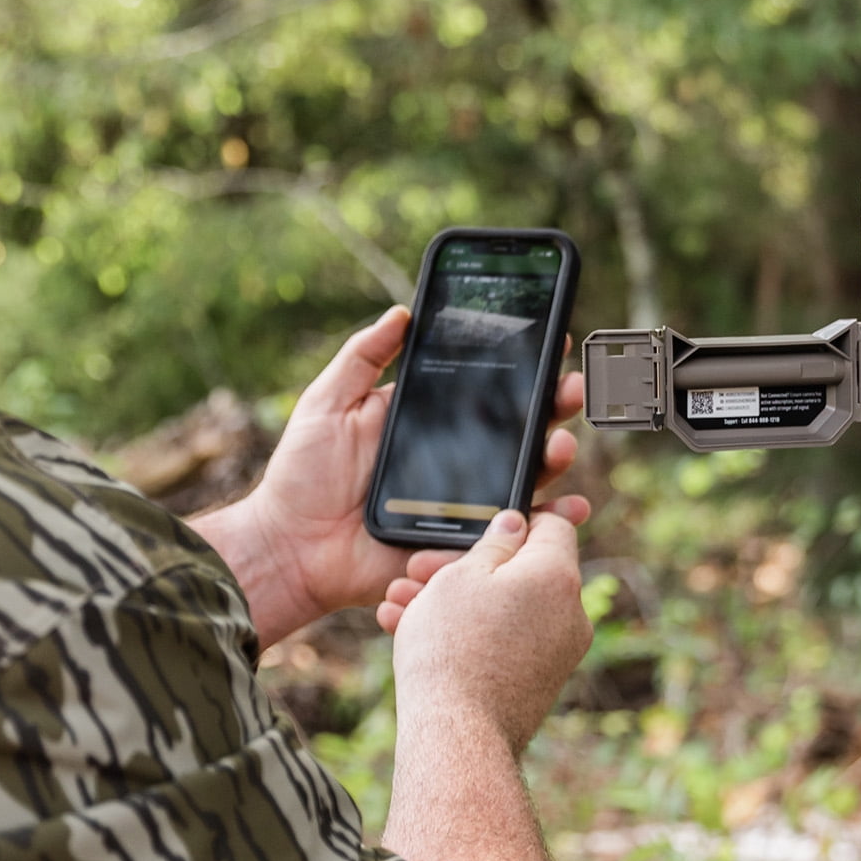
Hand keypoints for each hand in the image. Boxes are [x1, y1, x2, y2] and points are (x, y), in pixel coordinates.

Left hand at [190, 306, 586, 648]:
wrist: (289, 549)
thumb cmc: (301, 476)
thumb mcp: (326, 402)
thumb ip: (363, 356)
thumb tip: (403, 311)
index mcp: (429, 421)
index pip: (486, 389)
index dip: (524, 368)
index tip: (553, 340)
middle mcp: (456, 459)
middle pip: (519, 429)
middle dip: (554, 406)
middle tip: (569, 389)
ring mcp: (464, 502)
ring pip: (526, 478)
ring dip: (554, 458)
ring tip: (560, 445)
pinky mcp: (462, 544)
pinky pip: (513, 533)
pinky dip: (548, 520)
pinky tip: (571, 505)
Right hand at [387, 508, 593, 755]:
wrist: (458, 737)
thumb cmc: (452, 648)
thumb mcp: (461, 577)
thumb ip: (493, 542)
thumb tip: (516, 523)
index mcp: (558, 575)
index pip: (552, 525)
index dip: (513, 520)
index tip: (475, 528)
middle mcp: (572, 613)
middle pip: (521, 571)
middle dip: (465, 567)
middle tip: (417, 571)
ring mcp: (559, 653)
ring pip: (505, 610)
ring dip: (456, 602)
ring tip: (401, 606)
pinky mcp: (540, 683)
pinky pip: (505, 643)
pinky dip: (469, 635)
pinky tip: (415, 637)